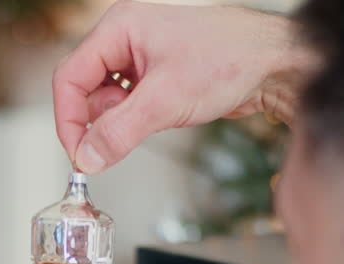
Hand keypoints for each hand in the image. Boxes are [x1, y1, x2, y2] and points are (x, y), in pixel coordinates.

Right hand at [52, 0, 314, 173]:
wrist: (275, 63)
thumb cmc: (232, 59)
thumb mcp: (165, 101)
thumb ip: (119, 131)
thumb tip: (87, 157)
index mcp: (120, 27)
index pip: (70, 76)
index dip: (68, 118)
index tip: (77, 152)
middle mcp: (126, 37)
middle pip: (85, 87)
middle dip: (95, 120)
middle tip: (105, 148)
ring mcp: (142, 56)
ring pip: (107, 98)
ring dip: (118, 121)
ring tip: (148, 122)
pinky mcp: (157, 75)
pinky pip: (129, 102)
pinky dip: (134, 119)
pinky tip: (157, 120)